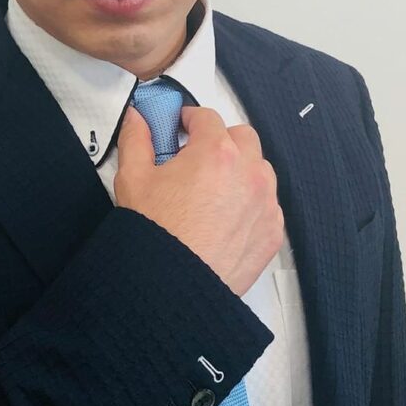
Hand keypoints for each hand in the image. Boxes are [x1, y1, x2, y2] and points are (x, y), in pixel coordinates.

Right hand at [114, 105, 283, 295]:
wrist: (172, 287)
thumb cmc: (154, 233)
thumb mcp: (133, 179)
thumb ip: (136, 139)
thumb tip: (137, 118)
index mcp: (216, 152)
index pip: (207, 117)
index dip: (191, 119)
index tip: (181, 128)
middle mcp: (249, 172)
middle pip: (242, 137)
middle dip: (221, 141)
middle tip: (197, 158)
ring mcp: (266, 202)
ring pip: (260, 170)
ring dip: (241, 170)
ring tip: (213, 191)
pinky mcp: (272, 231)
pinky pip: (267, 204)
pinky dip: (250, 203)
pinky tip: (225, 218)